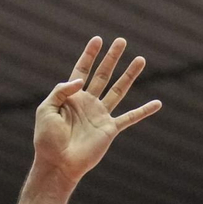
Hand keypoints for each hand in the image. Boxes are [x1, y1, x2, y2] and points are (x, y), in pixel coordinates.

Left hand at [32, 37, 160, 185]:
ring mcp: (100, 115)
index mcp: (71, 98)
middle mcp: (88, 103)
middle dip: (112, 58)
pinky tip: (157, 103)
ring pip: (119, 90)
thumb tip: (80, 80)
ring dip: (130, 75)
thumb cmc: (46, 139)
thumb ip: (61, 91)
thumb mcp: (45, 109)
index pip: (82, 70)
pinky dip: (144, 111)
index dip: (89, 55)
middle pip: (103, 75)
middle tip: (121, 41)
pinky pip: (130, 118)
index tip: (97, 39)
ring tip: (140, 59)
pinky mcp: (110, 129)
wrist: (57, 164)